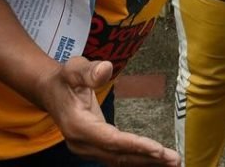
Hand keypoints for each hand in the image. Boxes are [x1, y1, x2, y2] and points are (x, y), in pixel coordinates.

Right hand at [38, 57, 178, 165]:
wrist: (50, 92)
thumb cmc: (65, 79)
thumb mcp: (74, 68)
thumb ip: (89, 70)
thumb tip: (105, 69)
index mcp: (78, 126)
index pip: (111, 140)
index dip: (135, 145)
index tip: (158, 149)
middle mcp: (82, 143)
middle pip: (118, 155)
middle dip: (147, 158)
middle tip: (174, 159)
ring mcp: (87, 149)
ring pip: (119, 160)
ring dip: (146, 162)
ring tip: (172, 162)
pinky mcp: (94, 149)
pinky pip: (118, 158)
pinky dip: (138, 160)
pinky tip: (156, 161)